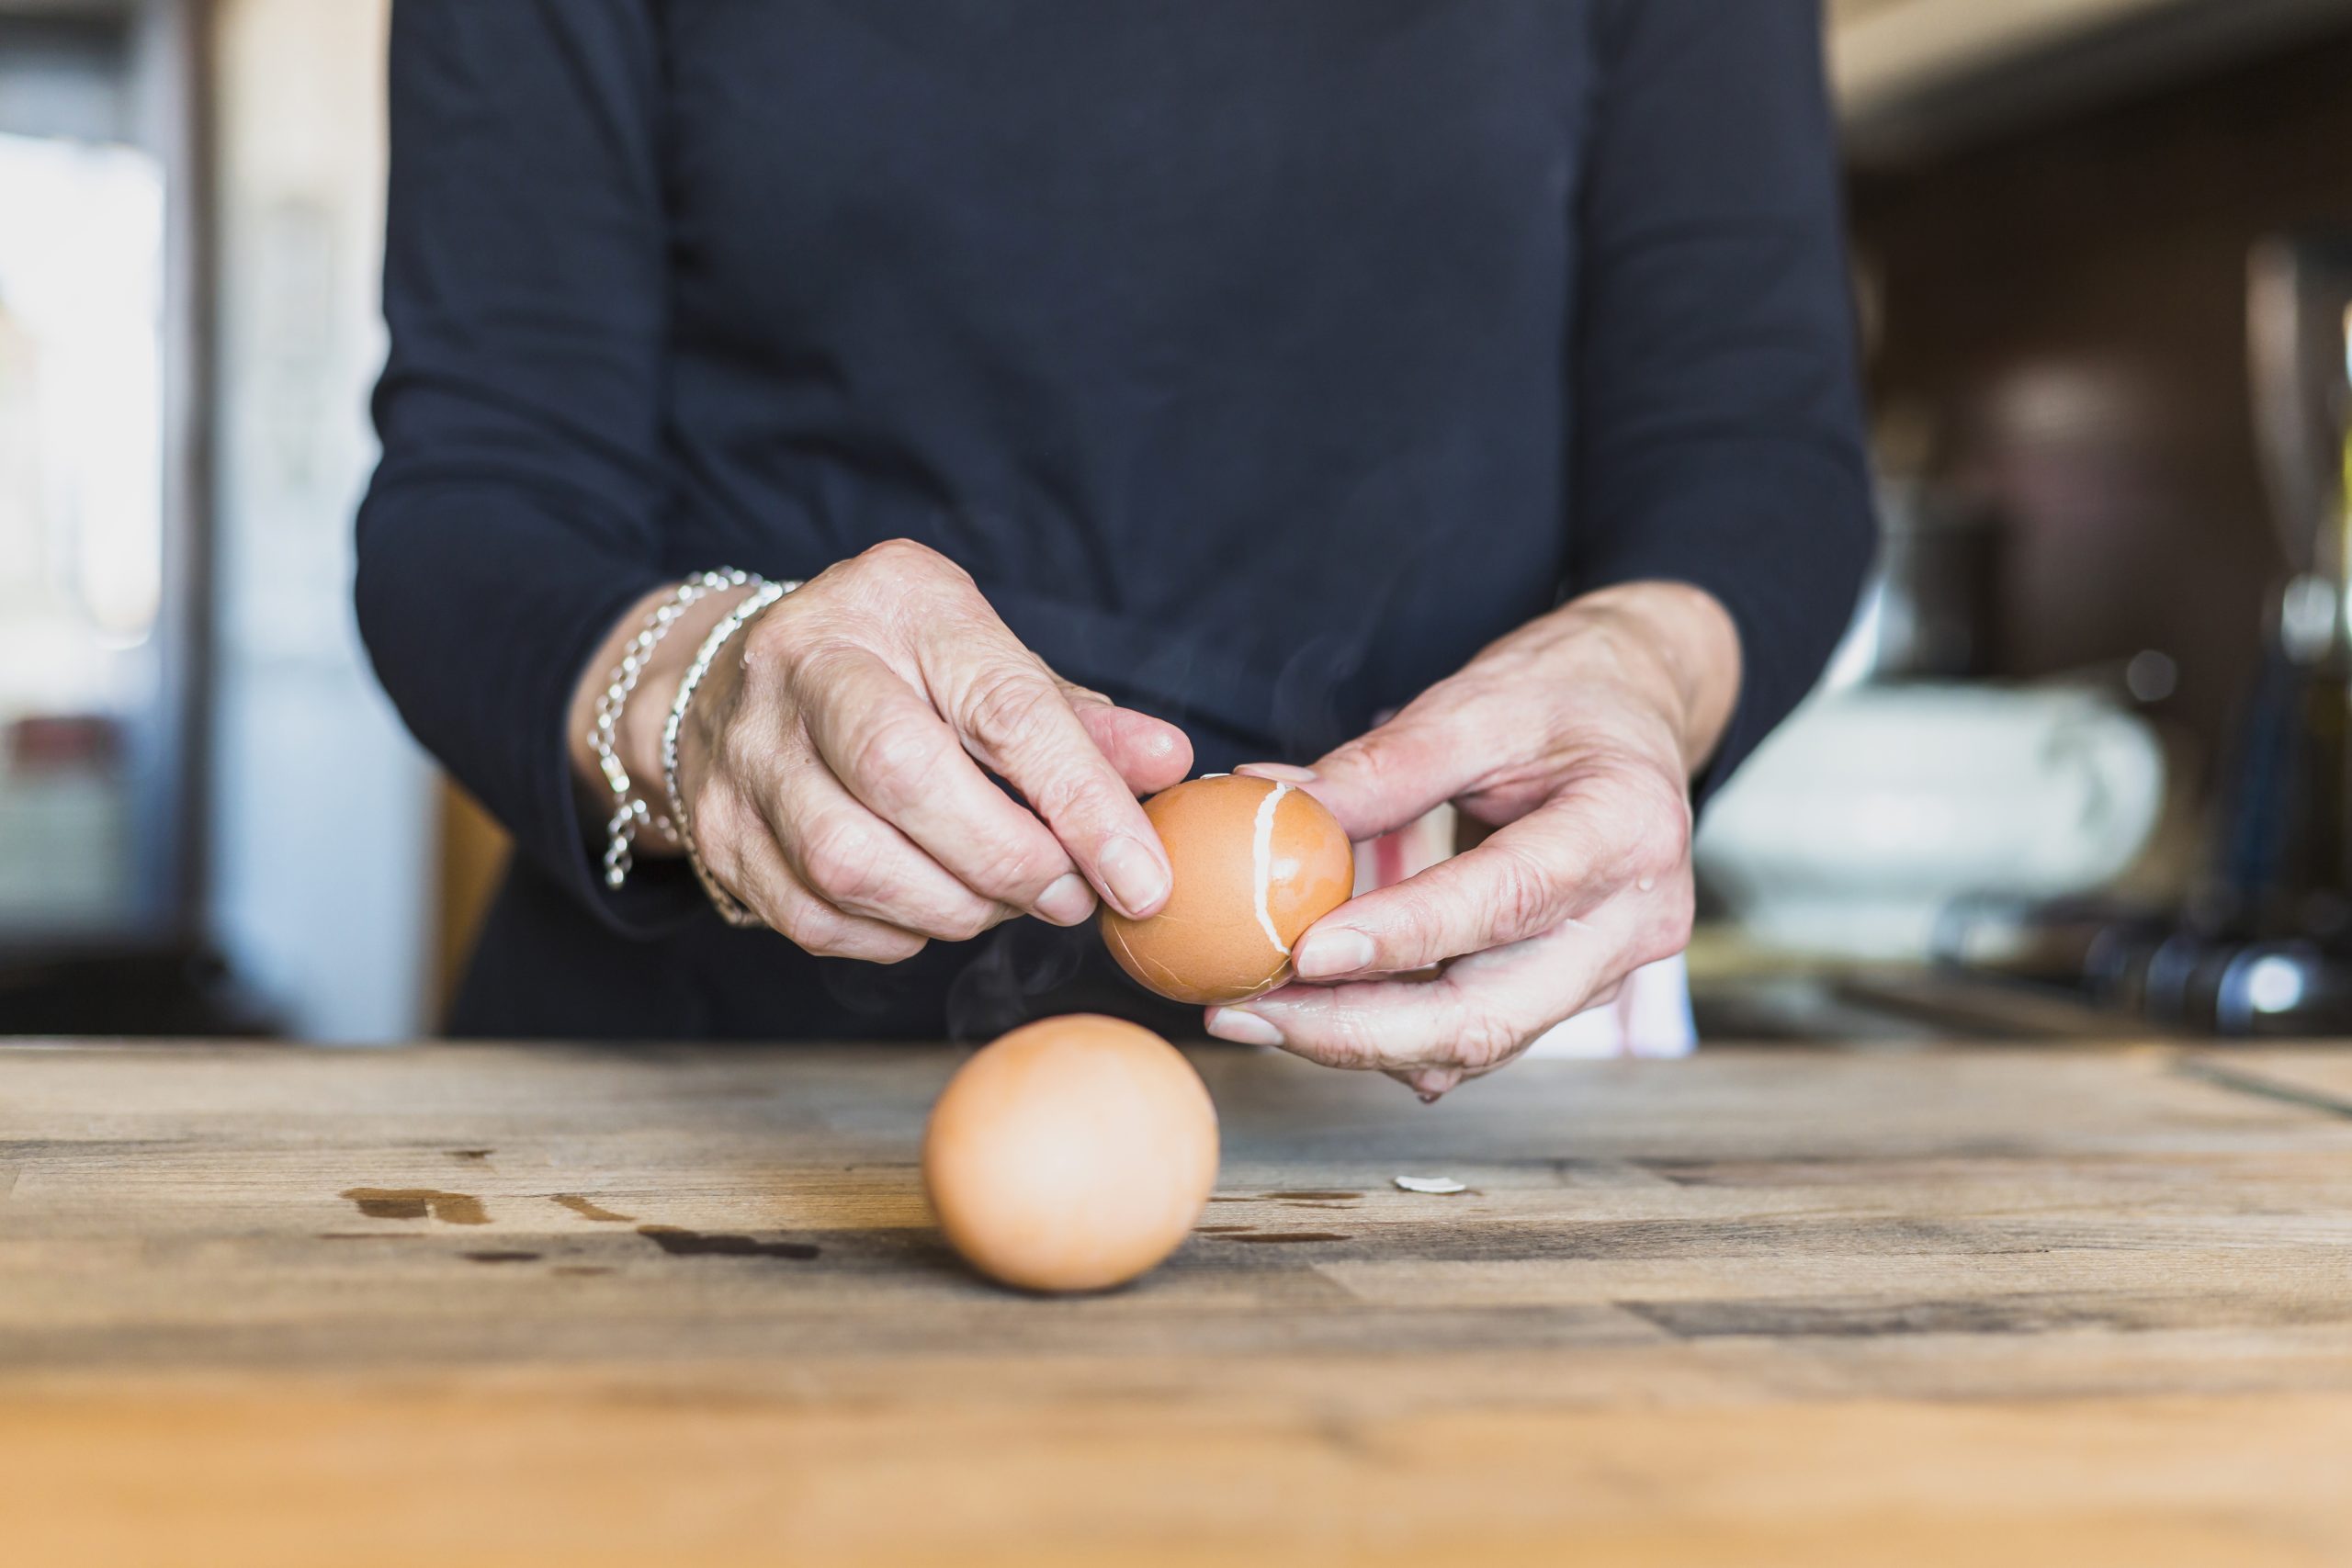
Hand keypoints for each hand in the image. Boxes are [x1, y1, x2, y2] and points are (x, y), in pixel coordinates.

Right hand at [574, 541, 1190, 959]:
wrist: (734, 680)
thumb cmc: (897, 669)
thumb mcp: (989, 660)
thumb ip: (1077, 721)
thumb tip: (1168, 764)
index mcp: (896, 600)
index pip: (1003, 707)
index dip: (1083, 803)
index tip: (1142, 879)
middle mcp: (803, 663)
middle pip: (905, 778)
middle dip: (1009, 861)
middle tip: (1068, 896)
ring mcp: (746, 750)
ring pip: (849, 861)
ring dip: (953, 907)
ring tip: (1004, 901)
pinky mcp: (717, 831)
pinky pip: (815, 917)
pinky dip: (893, 934)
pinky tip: (931, 911)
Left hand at [1204, 582, 1739, 1098]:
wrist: (1636, 715)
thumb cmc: (1563, 697)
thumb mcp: (1478, 702)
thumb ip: (1384, 765)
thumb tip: (1271, 805)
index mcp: (1627, 829)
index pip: (1507, 900)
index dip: (1402, 938)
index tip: (1304, 952)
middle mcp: (1632, 922)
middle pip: (1490, 1015)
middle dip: (1356, 1031)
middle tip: (1246, 1012)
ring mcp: (1606, 972)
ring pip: (1475, 1044)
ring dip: (1357, 1042)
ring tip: (1253, 1013)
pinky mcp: (1566, 994)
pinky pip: (1474, 1038)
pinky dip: (1389, 1035)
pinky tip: (1310, 1012)